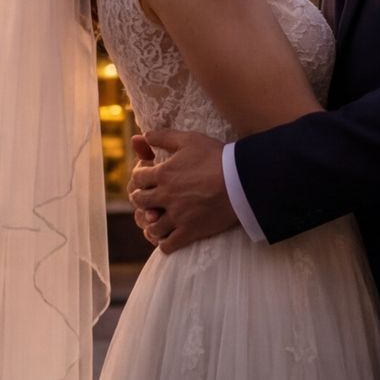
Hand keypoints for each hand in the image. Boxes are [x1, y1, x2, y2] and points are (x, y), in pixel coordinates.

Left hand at [126, 130, 238, 252]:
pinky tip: (168, 237)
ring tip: (158, 219)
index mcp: (163, 174)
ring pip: (152, 226)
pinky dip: (164, 243)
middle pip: (139, 201)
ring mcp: (178, 216)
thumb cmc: (216, 157)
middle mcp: (166, 196)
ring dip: (152, 223)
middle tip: (149, 198)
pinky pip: (168, 245)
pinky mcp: (191, 231)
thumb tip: (142, 135)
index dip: (140, 176)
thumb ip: (163, 136)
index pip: (137, 178)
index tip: (147, 177)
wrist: (242, 181)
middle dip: (141, 198)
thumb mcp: (189, 139)